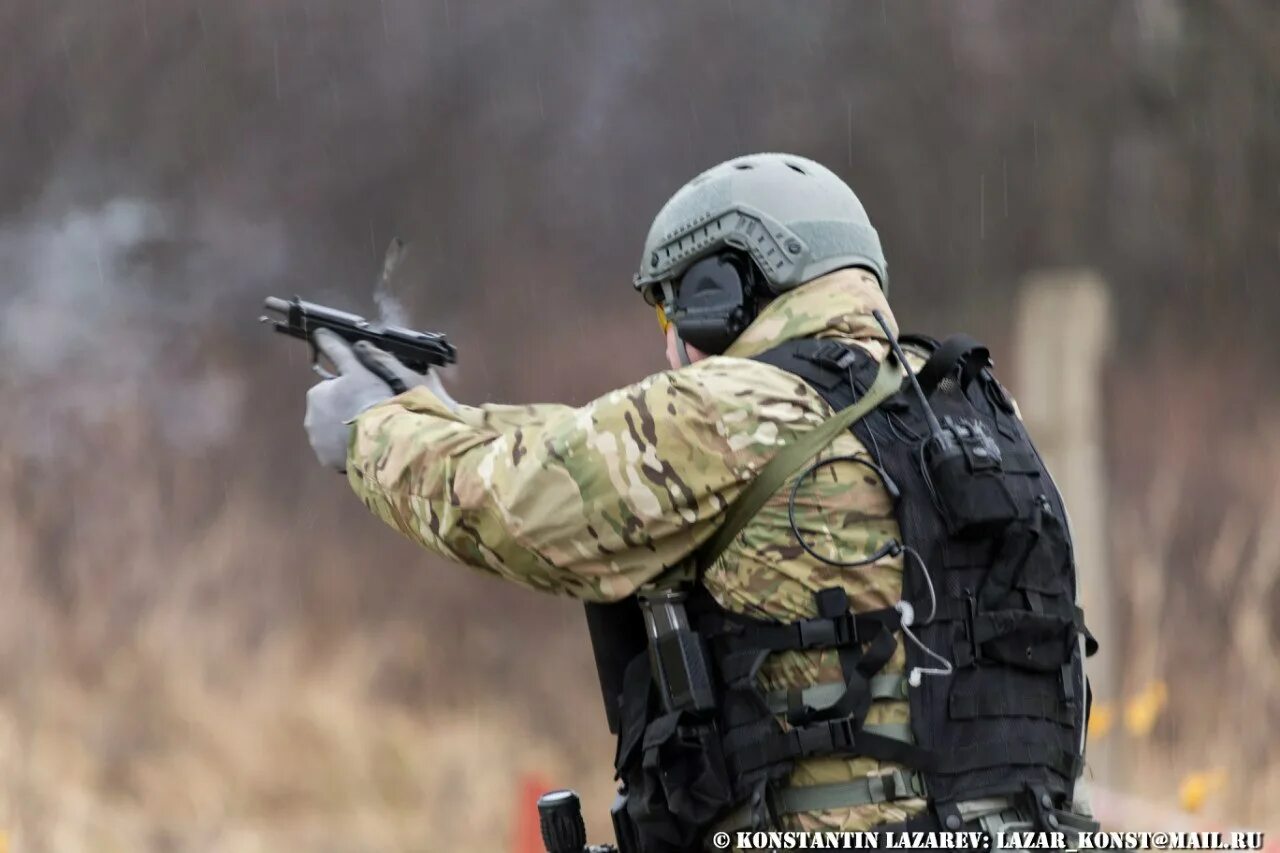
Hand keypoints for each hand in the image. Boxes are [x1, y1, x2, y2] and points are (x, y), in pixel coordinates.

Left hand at [304, 329, 424, 470]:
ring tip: (369, 432)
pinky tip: (365, 446)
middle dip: (345, 411)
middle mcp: (310, 419)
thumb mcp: (358, 369)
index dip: (351, 390)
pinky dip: (348, 449)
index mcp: (316, 394)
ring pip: (333, 433)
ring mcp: (318, 443)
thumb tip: (320, 331)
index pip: (331, 388)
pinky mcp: (328, 461)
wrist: (381, 441)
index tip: (367, 395)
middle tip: (370, 413)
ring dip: (347, 431)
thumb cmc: (370, 400)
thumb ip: (339, 350)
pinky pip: (338, 452)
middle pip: (330, 411)